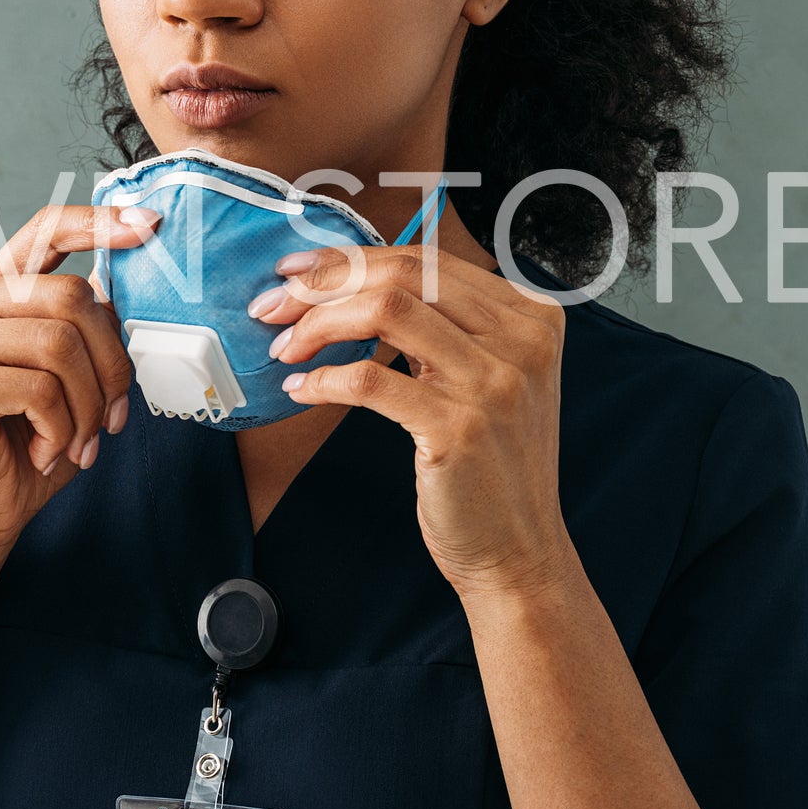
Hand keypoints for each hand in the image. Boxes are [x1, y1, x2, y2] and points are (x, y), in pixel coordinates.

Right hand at [0, 203, 154, 563]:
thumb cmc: (31, 440)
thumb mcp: (73, 374)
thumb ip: (88, 324)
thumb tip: (129, 285)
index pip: (46, 230)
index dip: (100, 223)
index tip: (151, 225)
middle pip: (71, 297)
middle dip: (112, 364)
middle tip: (113, 417)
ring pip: (59, 344)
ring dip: (88, 405)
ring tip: (80, 441)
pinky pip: (39, 390)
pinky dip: (62, 429)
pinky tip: (47, 450)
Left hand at [249, 244, 576, 604]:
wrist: (518, 551)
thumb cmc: (490, 466)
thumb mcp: (489, 378)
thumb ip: (447, 328)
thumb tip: (351, 283)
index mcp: (531, 317)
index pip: (427, 260)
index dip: (352, 258)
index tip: (299, 269)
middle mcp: (522, 341)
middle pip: (404, 275)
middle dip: (325, 282)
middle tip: (276, 304)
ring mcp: (494, 384)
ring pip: (386, 312)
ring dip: (319, 324)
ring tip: (286, 346)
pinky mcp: (459, 429)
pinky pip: (371, 380)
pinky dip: (325, 378)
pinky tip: (303, 388)